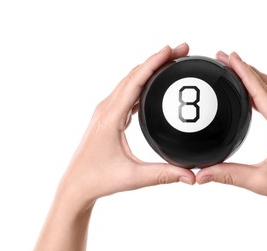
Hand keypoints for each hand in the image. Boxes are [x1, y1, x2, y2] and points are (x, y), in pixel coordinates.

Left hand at [60, 43, 195, 210]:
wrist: (76, 185)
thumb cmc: (98, 179)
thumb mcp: (134, 177)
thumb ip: (164, 175)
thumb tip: (190, 176)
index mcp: (110, 117)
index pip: (135, 82)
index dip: (153, 63)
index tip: (170, 50)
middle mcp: (106, 109)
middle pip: (134, 75)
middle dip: (157, 60)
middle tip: (180, 51)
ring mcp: (106, 111)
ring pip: (130, 81)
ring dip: (150, 69)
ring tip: (171, 61)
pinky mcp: (109, 116)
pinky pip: (127, 92)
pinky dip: (143, 82)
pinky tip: (155, 84)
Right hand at [197, 51, 266, 215]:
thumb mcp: (260, 182)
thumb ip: (229, 175)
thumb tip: (202, 174)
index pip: (263, 93)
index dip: (244, 73)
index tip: (230, 58)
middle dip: (246, 68)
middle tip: (224, 58)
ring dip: (255, 76)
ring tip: (234, 67)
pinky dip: (263, 89)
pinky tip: (250, 89)